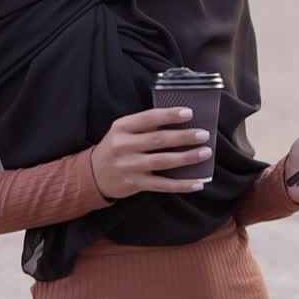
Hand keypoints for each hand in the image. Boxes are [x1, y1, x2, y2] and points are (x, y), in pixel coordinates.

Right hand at [90, 107, 212, 199]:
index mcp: (122, 127)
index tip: (189, 113)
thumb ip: (145, 126)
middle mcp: (124, 146)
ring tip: (205, 152)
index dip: (169, 115)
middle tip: (203, 135)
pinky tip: (198, 183)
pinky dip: (181, 185)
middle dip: (183, 137)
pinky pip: (162, 185)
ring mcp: (129, 166)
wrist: (93, 174)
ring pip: (162, 162)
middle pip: (158, 140)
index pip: (148, 118)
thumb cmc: (116, 147)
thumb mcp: (123, 131)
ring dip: (186, 157)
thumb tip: (181, 121)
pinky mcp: (135, 184)